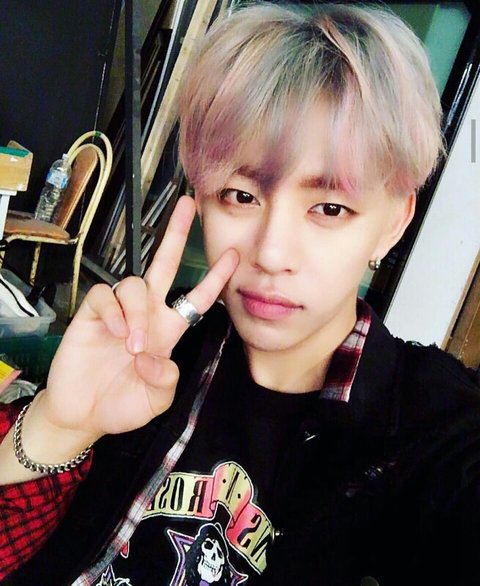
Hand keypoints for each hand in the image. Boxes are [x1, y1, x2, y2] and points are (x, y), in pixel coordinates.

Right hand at [32, 195, 238, 447]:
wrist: (83, 415)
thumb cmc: (123, 404)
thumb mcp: (156, 400)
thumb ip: (165, 381)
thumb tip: (154, 356)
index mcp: (168, 330)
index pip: (196, 298)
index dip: (215, 278)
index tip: (234, 256)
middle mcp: (146, 314)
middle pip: (164, 265)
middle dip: (176, 235)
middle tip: (190, 205)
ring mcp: (119, 312)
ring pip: (134, 284)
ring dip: (137, 312)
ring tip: (132, 345)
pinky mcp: (93, 314)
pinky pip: (105, 296)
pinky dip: (113, 311)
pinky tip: (114, 332)